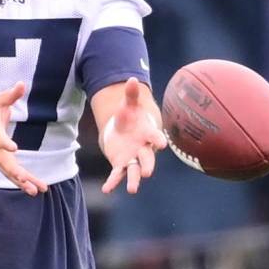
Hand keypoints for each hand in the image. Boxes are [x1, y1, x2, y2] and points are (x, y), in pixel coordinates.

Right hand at [0, 82, 47, 196]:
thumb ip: (10, 95)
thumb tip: (22, 84)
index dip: (5, 143)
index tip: (14, 148)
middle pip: (5, 163)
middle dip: (16, 172)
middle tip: (26, 180)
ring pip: (9, 173)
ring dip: (23, 182)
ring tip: (37, 190)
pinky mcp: (1, 164)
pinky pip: (12, 176)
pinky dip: (23, 183)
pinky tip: (37, 190)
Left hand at [101, 78, 168, 194]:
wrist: (124, 130)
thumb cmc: (130, 117)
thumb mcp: (129, 105)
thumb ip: (131, 95)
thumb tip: (131, 79)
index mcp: (148, 134)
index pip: (155, 137)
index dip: (158, 140)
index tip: (162, 144)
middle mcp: (143, 149)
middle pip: (147, 159)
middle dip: (148, 165)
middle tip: (148, 173)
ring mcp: (133, 159)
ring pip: (135, 171)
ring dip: (134, 180)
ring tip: (133, 190)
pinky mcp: (121, 164)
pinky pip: (117, 175)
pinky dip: (113, 182)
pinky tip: (106, 190)